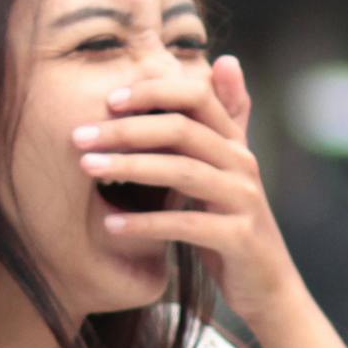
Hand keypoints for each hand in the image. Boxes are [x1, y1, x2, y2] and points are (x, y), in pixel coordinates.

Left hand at [75, 56, 347, 347]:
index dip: (153, 91)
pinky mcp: (240, 239)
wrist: (268, 287)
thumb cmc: (234, 224)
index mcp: (235, 144)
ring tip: (86, 169)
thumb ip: (227, 118)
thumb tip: (227, 59)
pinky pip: (186, 225)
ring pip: (182, 171)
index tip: (107, 99)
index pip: (197, 97)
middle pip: (182, 130)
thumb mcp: (231, 168)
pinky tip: (110, 225)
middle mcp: (243, 165)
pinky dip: (145, 224)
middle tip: (79, 136)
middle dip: (126, 129)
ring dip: (129, 167)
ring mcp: (244, 201)